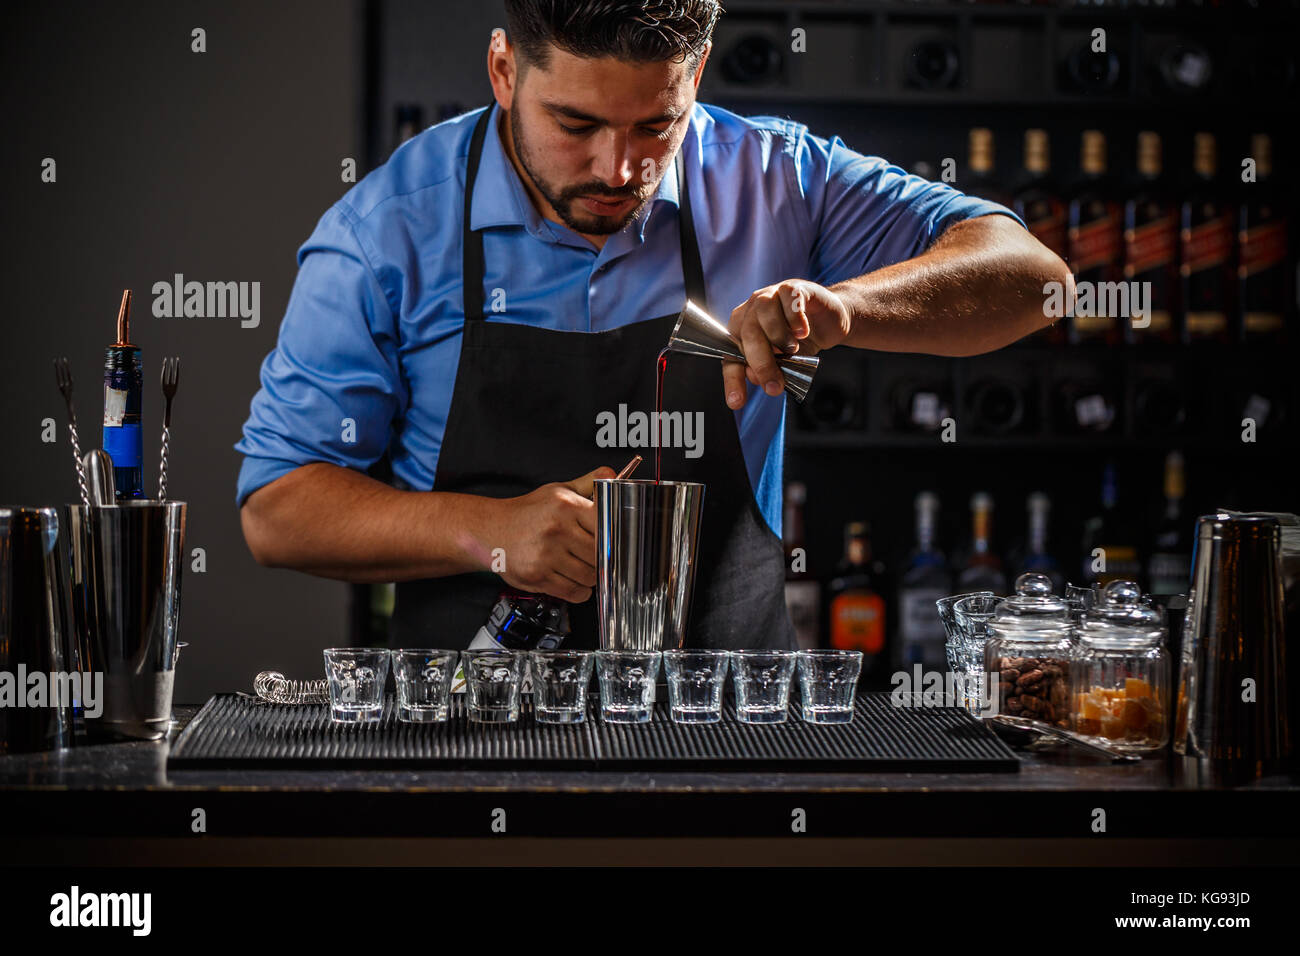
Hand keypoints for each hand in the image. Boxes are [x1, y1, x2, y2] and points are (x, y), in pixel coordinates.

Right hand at [487, 466, 614, 602]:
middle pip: (599, 555)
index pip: (606, 527)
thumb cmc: (528, 511)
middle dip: (601, 559)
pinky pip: (573, 591)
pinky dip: (580, 591)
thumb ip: (587, 483)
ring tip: (582, 567)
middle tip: (595, 557)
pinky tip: (574, 580)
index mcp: (566, 506)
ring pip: (589, 576)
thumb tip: (611, 472)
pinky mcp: (537, 576)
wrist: (492, 529)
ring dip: (591, 576)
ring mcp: (545, 555)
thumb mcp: (558, 491)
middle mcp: (556, 530)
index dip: (613, 538)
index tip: (612, 542)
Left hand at [724, 279, 851, 408]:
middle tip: (775, 385)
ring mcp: (771, 295)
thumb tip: (755, 377)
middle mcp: (752, 310)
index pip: (730, 355)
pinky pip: (788, 300)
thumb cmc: (801, 341)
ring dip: (779, 338)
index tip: (736, 402)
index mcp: (743, 329)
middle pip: (747, 334)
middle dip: (761, 363)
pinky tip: (803, 331)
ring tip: (793, 350)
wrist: (829, 321)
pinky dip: (795, 319)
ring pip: (764, 314)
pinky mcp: (793, 288)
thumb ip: (768, 370)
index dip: (732, 379)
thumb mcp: (783, 362)